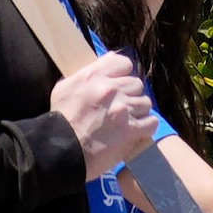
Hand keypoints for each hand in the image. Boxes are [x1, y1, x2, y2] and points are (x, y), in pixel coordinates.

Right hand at [49, 50, 156, 178]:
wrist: (63, 150)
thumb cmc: (60, 121)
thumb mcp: (64, 88)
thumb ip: (83, 75)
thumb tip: (100, 66)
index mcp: (94, 76)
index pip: (123, 63)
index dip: (123, 73)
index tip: (118, 83)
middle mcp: (111, 89)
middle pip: (136, 84)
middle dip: (130, 95)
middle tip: (120, 107)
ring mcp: (122, 109)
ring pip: (145, 102)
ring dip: (138, 111)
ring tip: (127, 120)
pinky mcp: (131, 130)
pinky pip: (151, 122)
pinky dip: (146, 126)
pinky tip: (137, 131)